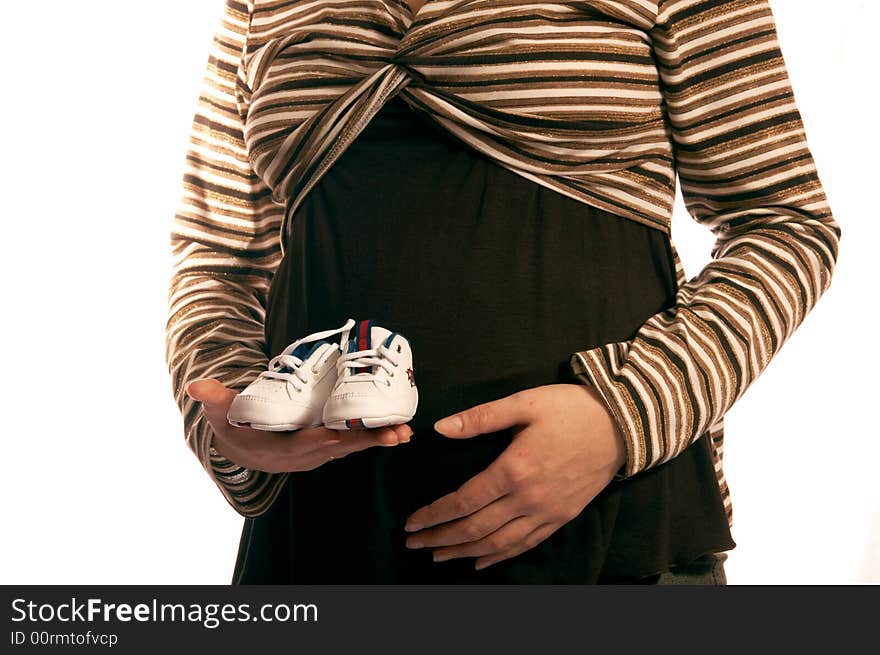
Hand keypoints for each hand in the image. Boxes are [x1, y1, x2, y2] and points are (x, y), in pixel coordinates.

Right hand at [186, 378, 412, 473]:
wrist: (241, 449)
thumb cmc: (234, 428)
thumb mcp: (221, 415)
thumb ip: (214, 400)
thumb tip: (198, 387)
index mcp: (283, 447)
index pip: (310, 443)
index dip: (332, 438)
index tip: (352, 432)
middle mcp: (306, 454)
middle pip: (341, 448)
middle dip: (369, 441)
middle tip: (399, 433)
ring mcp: (319, 453)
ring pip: (352, 447)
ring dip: (379, 440)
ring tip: (406, 433)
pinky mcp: (327, 446)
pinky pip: (353, 442)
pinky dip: (373, 437)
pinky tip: (397, 430)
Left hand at [404, 383, 625, 569]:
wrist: (622, 424)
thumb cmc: (570, 409)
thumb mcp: (524, 403)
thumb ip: (481, 418)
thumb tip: (441, 428)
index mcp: (514, 470)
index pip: (464, 501)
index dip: (434, 515)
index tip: (411, 523)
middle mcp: (528, 499)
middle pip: (475, 529)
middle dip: (441, 539)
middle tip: (413, 545)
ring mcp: (547, 513)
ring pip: (498, 544)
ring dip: (464, 553)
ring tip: (439, 556)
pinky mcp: (562, 518)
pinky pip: (525, 545)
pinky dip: (500, 557)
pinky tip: (481, 562)